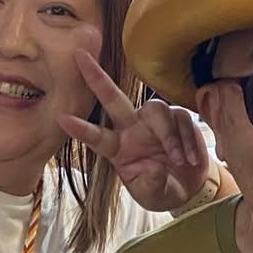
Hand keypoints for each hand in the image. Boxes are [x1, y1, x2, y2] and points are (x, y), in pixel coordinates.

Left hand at [59, 50, 211, 212]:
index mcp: (118, 149)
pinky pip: (181, 120)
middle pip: (113, 99)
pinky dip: (187, 141)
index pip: (97, 137)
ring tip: (179, 160)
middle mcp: (132, 129)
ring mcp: (154, 121)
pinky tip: (190, 159)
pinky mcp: (177, 118)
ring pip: (156, 110)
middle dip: (97, 78)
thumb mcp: (153, 196)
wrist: (190, 187)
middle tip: (79, 57)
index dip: (81, 129)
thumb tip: (155, 168)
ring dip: (169, 136)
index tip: (62, 119)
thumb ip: (151, 184)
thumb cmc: (163, 189)